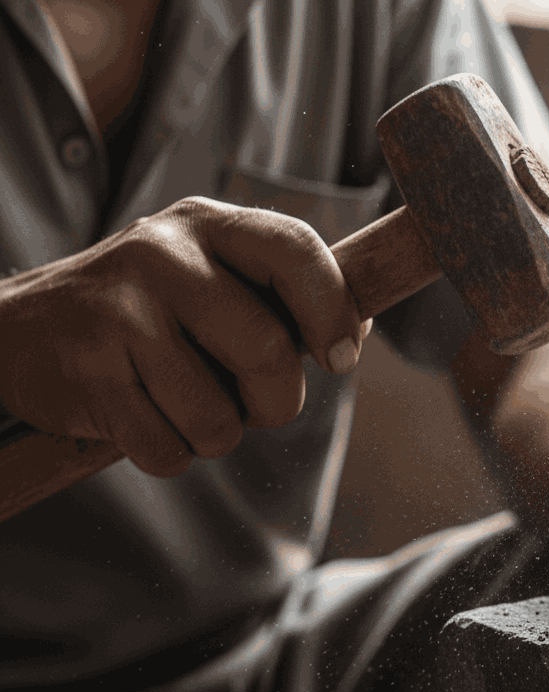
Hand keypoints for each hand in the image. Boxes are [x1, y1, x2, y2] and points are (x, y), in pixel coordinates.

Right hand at [0, 197, 369, 476]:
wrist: (25, 330)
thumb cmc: (149, 311)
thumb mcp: (213, 276)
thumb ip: (283, 297)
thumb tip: (361, 324)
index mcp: (210, 227)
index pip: (296, 251)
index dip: (334, 311)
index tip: (341, 359)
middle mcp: (163, 255)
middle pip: (268, 352)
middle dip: (276, 403)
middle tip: (252, 401)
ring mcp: (119, 312)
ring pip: (218, 419)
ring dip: (215, 434)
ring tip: (183, 402)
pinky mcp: (89, 372)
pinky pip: (168, 450)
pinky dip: (169, 452)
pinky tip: (142, 415)